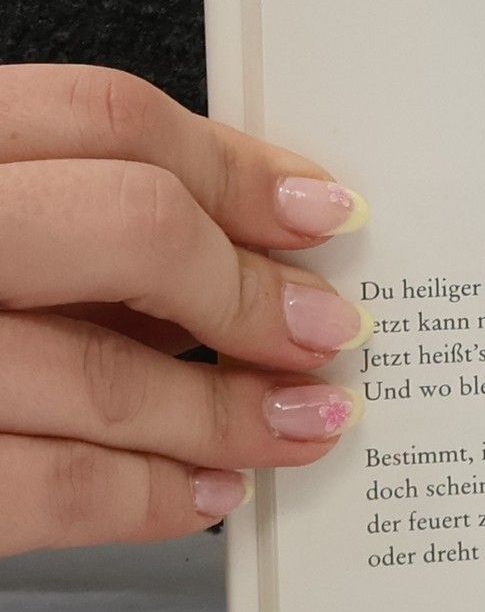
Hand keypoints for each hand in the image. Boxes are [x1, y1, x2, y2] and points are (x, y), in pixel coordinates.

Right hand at [0, 66, 370, 555]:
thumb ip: (52, 213)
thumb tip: (232, 241)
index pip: (97, 114)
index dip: (233, 163)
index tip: (318, 210)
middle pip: (122, 224)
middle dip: (245, 287)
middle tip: (321, 330)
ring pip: (94, 371)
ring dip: (223, 410)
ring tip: (296, 424)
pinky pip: (36, 489)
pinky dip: (143, 497)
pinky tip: (198, 494)